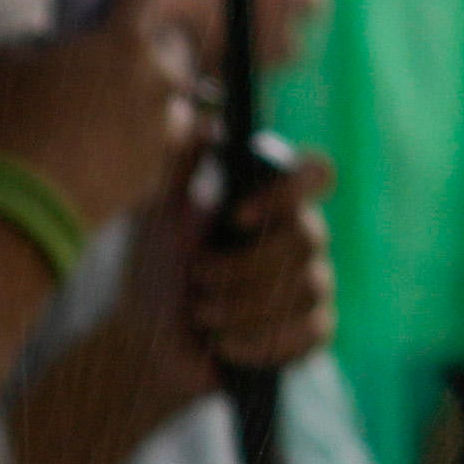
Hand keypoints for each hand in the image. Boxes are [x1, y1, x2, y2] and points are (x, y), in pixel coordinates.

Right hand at [0, 0, 214, 246]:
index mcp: (118, 39)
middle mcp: (155, 78)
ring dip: (145, 108)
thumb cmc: (5, 125)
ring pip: (169, 106)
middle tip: (96, 84)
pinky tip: (94, 164)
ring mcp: (163, 128)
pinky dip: (135, 151)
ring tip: (97, 130)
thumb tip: (47, 47)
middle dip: (141, 62)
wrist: (19, 210)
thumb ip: (34, 41)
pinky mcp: (161, 172)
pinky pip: (158, 150)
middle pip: (165, 55)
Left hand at [163, 151, 330, 381]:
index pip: (316, 174)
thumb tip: (200, 119)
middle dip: (243, 267)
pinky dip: (262, 341)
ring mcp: (311, 283)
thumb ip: (177, 165)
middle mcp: (299, 235)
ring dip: (244, 307)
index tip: (236, 216)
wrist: (147, 343)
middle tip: (197, 280)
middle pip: (309, 239)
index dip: (288, 191)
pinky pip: (313, 332)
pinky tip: (225, 345)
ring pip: (309, 288)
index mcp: (269, 199)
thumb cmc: (153, 269)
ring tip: (201, 314)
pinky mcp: (310, 331)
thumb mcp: (154, 214)